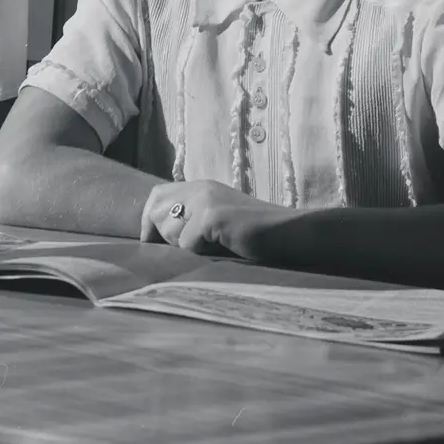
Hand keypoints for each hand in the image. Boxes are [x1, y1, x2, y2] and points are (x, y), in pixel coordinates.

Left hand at [139, 179, 290, 260]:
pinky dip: (200, 256)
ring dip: (182, 246)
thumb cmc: (259, 240)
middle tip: (185, 251)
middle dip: (160, 234)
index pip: (156, 196)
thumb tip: (158, 243)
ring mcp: (207, 200)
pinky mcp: (213, 216)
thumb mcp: (220, 226)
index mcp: (202, 188)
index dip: (150, 221)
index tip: (158, 246)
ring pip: (168, 228)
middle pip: (154, 207)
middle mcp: (201, 188)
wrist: (293, 236)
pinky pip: (187, 244)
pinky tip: (223, 252)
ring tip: (209, 250)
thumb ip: (194, 225)